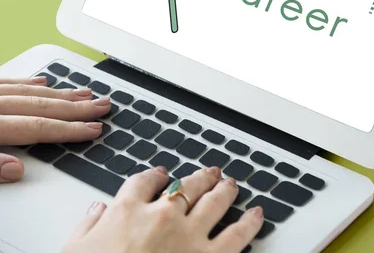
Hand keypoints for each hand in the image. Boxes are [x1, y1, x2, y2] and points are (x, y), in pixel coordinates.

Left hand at [0, 77, 110, 182]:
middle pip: (40, 106)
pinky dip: (27, 83)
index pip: (37, 128)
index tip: (93, 129)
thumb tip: (16, 169)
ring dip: (59, 94)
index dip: (68, 129)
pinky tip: (43, 82)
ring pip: (28, 92)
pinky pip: (7, 81)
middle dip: (76, 108)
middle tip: (101, 106)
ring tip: (84, 94)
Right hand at [62, 166, 263, 252]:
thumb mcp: (73, 251)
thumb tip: (97, 210)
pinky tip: (257, 214)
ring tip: (231, 183)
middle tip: (209, 173)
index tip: (162, 174)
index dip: (156, 175)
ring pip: (214, 201)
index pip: (145, 182)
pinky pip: (237, 235)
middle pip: (186, 186)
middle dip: (200, 177)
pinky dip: (250, 223)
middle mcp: (162, 216)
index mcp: (127, 211)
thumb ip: (87, 227)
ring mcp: (189, 235)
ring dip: (225, 189)